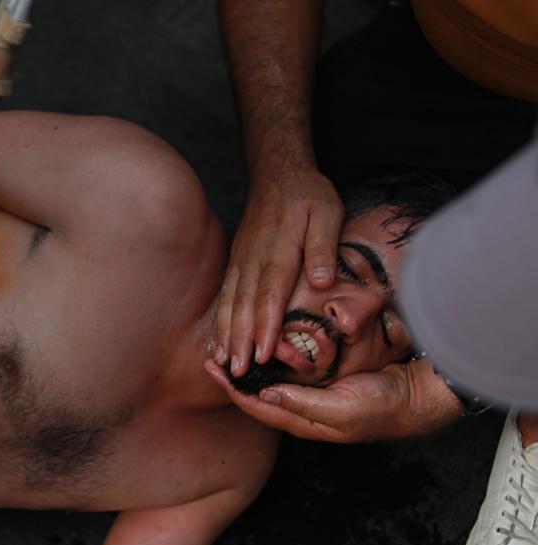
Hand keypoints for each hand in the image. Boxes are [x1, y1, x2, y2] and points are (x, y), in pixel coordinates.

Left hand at [204, 358, 462, 441]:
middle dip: (233, 379)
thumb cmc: (380, 406)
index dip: (232, 389)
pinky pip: (288, 373)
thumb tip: (264, 395)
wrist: (414, 398)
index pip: (256, 406)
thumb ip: (303, 404)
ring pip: (270, 384)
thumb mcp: (341, 409)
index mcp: (302, 421)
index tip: (212, 369)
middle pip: (257, 396)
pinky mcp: (323, 383)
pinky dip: (270, 362)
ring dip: (249, 370)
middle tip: (211, 357)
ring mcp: (312, 397)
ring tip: (230, 352)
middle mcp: (302, 410)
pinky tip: (262, 350)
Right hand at [215, 166, 342, 375]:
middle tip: (237, 371)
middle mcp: (254, 260)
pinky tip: (217, 340)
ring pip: (230, 303)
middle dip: (240, 340)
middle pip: (244, 305)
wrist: (278, 173)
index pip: (270, 294)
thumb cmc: (307, 195)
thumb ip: (322, 245)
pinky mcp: (237, 262)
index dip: (265, 326)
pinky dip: (220, 320)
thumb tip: (320, 280)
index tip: (262, 353)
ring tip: (222, 362)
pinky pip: (225, 295)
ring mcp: (241, 261)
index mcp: (278, 251)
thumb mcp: (327, 212)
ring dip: (226, 334)